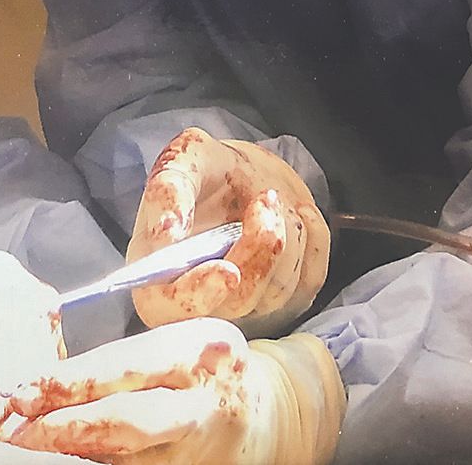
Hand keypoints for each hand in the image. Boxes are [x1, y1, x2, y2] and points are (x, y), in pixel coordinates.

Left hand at [0, 320, 345, 464]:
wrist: (268, 412)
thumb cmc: (202, 364)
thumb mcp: (177, 336)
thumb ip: (123, 351)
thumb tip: (40, 366)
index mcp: (198, 349)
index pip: (125, 366)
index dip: (70, 381)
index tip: (23, 389)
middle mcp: (203, 401)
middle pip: (125, 422)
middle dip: (63, 427)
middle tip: (16, 430)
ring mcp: (199, 448)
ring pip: (127, 460)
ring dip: (72, 456)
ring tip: (27, 450)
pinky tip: (64, 463)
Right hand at [129, 129, 328, 333]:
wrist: (245, 172)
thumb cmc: (206, 171)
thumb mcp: (181, 161)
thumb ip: (168, 192)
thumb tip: (170, 232)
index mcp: (159, 273)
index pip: (169, 309)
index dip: (197, 297)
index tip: (227, 271)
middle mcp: (201, 298)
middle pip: (235, 303)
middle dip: (258, 250)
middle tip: (264, 200)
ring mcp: (248, 304)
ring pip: (277, 291)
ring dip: (284, 233)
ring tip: (269, 196)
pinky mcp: (288, 298)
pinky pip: (310, 279)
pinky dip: (312, 237)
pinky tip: (294, 211)